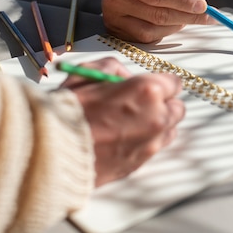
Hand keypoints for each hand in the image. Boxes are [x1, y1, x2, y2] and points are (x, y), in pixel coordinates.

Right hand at [61, 57, 184, 186]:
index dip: (160, 82)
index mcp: (147, 91)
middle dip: (163, 103)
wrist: (55, 148)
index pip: (173, 83)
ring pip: (169, 130)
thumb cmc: (68, 109)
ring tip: (133, 122)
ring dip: (158, 124)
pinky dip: (146, 142)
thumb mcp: (88, 72)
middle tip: (142, 102)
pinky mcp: (139, 163)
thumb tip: (123, 77)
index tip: (148, 84)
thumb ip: (113, 69)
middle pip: (177, 108)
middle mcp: (156, 118)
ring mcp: (150, 144)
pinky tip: (124, 137)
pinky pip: (154, 148)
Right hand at [103, 0, 214, 42]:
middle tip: (208, 15)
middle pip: (155, 14)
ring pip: (152, 30)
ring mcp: (113, 18)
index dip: (180, 0)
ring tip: (189, 14)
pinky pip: (147, 38)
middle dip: (186, 15)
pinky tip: (174, 20)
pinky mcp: (117, 32)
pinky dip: (166, 31)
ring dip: (177, 24)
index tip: (202, 4)